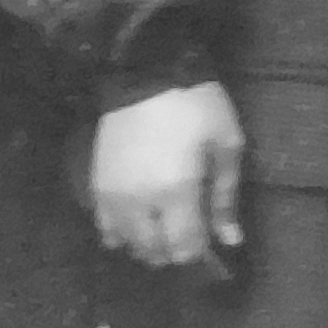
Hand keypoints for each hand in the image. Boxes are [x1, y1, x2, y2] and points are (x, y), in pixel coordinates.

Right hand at [91, 82, 243, 269]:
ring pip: (129, 245)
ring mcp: (112, 197)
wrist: (148, 74)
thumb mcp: (226, 146)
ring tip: (169, 224)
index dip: (200, 253)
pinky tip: (141, 218)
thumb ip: (226, 198)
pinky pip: (105, 229)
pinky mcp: (96, 187)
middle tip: (193, 231)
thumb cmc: (197, 107)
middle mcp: (139, 203)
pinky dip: (123, 234)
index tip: (212, 242)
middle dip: (176, 251)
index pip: (184, 248)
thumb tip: (231, 240)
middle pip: (155, 252)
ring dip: (150, 244)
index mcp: (176, 193)